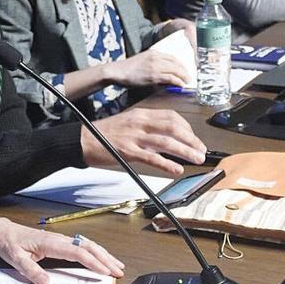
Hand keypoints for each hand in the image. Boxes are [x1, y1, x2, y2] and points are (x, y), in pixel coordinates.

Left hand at [0, 214, 124, 283]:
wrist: (3, 232)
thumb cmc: (9, 243)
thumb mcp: (15, 258)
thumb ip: (30, 270)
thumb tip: (46, 283)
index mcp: (50, 243)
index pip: (77, 252)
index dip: (93, 262)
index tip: (105, 271)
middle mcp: (59, 239)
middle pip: (88, 247)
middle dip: (105, 259)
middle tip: (119, 271)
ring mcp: (61, 240)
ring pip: (88, 245)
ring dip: (104, 255)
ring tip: (117, 266)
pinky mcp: (60, 243)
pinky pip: (82, 246)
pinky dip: (95, 252)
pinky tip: (101, 259)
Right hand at [82, 108, 206, 175]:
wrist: (83, 139)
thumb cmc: (104, 133)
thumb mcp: (128, 123)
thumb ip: (147, 127)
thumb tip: (165, 138)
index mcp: (141, 115)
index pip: (171, 117)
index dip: (187, 128)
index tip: (194, 138)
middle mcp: (140, 123)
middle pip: (174, 128)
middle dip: (191, 140)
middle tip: (202, 150)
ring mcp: (135, 137)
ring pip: (167, 142)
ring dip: (185, 151)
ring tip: (196, 159)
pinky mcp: (128, 151)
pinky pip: (152, 157)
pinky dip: (167, 164)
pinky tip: (176, 169)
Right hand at [112, 48, 191, 90]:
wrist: (118, 71)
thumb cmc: (128, 68)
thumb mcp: (143, 60)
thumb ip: (154, 63)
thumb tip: (165, 72)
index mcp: (154, 52)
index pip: (173, 57)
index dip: (181, 64)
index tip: (185, 69)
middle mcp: (156, 57)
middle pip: (177, 63)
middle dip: (185, 71)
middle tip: (189, 77)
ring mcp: (155, 66)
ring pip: (175, 70)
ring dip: (183, 77)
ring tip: (187, 82)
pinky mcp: (153, 75)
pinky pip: (170, 78)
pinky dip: (178, 82)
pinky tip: (181, 85)